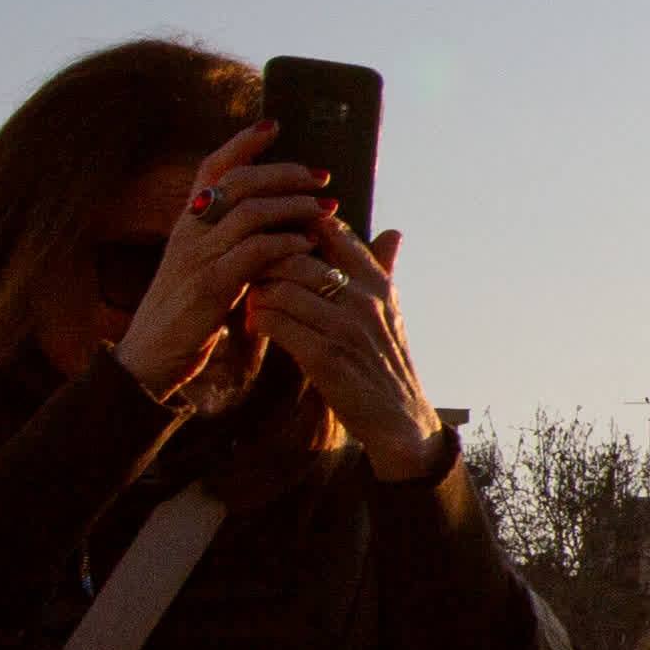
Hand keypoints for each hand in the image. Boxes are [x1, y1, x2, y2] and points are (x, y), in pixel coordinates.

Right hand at [113, 126, 324, 399]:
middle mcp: (190, 233)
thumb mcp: (210, 269)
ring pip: (249, 212)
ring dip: (294, 207)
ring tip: (327, 210)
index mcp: (189, 225)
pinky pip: (252, 253)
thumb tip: (280, 220)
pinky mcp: (209, 287)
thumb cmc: (188, 315)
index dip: (240, 143)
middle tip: (322, 177)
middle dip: (284, 174)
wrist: (150, 359)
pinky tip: (308, 246)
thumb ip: (236, 243)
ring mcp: (197, 258)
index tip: (274, 125)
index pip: (211, 168)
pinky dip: (284, 245)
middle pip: (238, 182)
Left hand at [261, 214, 444, 472]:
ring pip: (281, 289)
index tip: (277, 242)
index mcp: (379, 283)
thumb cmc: (385, 361)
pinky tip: (256, 325)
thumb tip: (393, 232)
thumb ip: (383, 270)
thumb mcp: (391, 310)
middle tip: (250, 273)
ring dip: (258, 294)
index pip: (333, 232)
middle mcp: (365, 300)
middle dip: (267, 264)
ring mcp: (345, 328)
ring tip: (252, 301)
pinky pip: (277, 323)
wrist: (399, 419)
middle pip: (298, 257)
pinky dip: (259, 321)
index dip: (298, 230)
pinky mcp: (325, 357)